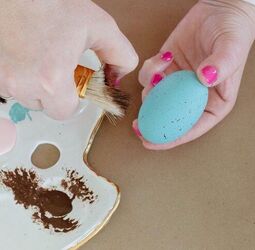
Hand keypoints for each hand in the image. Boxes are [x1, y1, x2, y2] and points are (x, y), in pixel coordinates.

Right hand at [0, 0, 137, 118]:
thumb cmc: (52, 2)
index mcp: (52, 78)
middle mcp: (23, 83)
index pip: (64, 112)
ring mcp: (3, 77)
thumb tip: (119, 76)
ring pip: (25, 97)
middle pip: (44, 106)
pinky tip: (24, 57)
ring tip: (39, 58)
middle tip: (56, 68)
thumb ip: (120, 55)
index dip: (71, 99)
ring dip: (34, 85)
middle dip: (53, 93)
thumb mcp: (99, 26)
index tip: (73, 85)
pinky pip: (9, 86)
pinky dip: (18, 76)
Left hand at [133, 0, 254, 149]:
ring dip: (150, 91)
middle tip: (137, 127)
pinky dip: (151, 71)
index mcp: (213, 102)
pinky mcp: (167, 69)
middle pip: (170, 118)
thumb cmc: (233, 33)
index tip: (152, 142)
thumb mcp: (232, 49)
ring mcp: (178, 83)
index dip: (172, 138)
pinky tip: (161, 59)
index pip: (192, 127)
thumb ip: (221, 65)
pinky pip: (151, 78)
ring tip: (160, 71)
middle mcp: (193, 96)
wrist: (221, 9)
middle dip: (152, 125)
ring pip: (156, 99)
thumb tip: (204, 78)